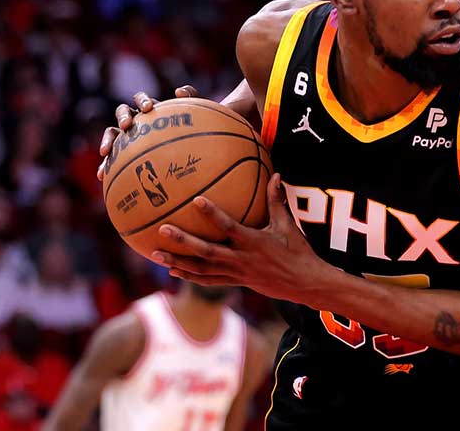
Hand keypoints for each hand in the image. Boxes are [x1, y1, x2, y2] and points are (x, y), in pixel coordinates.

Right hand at [97, 86, 197, 179]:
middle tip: (127, 125)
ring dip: (107, 139)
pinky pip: (111, 158)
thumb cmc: (191, 131)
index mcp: (150, 110)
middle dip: (123, 116)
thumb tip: (178, 91)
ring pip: (112, 132)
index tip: (148, 109)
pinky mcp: (122, 153)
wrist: (187, 152)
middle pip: (122, 111)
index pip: (141, 99)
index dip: (142, 101)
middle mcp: (136, 120)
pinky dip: (105, 165)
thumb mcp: (195, 114)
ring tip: (106, 151)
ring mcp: (127, 136)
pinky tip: (102, 176)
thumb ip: (192, 97)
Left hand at [150, 174, 333, 304]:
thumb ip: (277, 200)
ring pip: (202, 269)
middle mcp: (241, 259)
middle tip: (163, 229)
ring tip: (156, 254)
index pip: (229, 226)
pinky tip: (175, 270)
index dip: (213, 214)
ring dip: (178, 262)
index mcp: (254, 242)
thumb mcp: (288, 225)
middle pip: (206, 251)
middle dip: (183, 241)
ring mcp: (236, 273)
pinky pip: (208, 280)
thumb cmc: (297, 251)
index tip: (196, 200)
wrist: (304, 283)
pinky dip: (190, 275)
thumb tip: (275, 174)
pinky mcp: (236, 282)